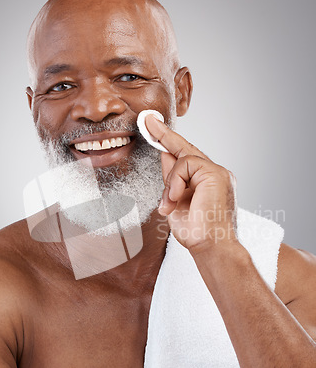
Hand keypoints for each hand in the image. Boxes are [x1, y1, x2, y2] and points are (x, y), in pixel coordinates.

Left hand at [145, 114, 237, 252]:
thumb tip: (164, 156)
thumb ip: (172, 179)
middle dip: (164, 135)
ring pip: (183, 158)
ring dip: (170, 183)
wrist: (210, 247)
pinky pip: (187, 164)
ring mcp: (218, 172)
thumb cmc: (195, 231)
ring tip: (169, 204)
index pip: (186, 157)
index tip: (154, 127)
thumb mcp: (175, 201)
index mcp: (206, 181)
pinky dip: (176, 181)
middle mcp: (214, 173)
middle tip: (148, 120)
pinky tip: (176, 198)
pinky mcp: (216, 173)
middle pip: (186, 149)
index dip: (169, 142)